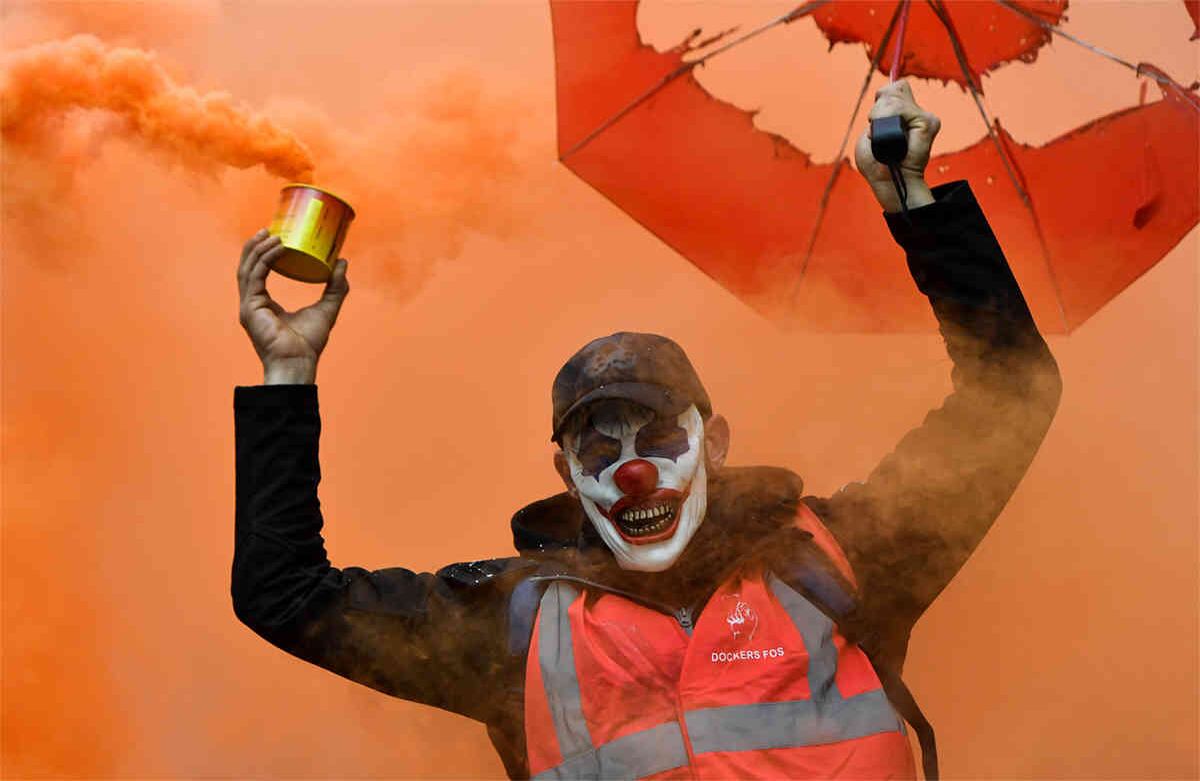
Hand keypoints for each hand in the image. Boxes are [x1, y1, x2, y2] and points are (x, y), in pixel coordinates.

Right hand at [237, 229, 349, 382]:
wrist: (300, 362)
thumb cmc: (309, 343)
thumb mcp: (327, 308)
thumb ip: (335, 287)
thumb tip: (342, 262)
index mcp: (264, 304)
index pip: (258, 272)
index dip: (263, 253)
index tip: (275, 236)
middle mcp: (252, 303)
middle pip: (248, 267)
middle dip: (255, 246)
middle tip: (269, 228)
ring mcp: (248, 306)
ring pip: (247, 269)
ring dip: (258, 249)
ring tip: (272, 233)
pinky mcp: (250, 308)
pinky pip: (255, 276)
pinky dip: (265, 259)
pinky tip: (278, 248)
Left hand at [854, 80, 940, 211]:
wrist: (887, 181)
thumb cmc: (877, 162)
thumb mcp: (870, 132)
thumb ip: (880, 109)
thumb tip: (889, 88)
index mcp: (904, 113)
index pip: (895, 87)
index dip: (881, 100)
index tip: (875, 121)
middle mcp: (916, 112)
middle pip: (892, 90)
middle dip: (877, 112)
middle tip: (879, 135)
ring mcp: (924, 117)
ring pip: (893, 100)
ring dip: (880, 119)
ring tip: (885, 140)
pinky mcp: (928, 123)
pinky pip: (901, 109)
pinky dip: (889, 122)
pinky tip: (894, 139)